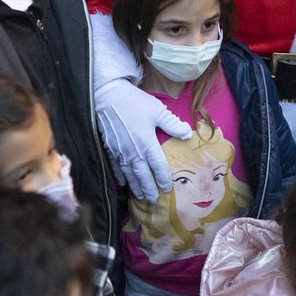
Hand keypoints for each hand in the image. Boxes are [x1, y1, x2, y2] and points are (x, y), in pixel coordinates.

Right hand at [94, 78, 193, 199]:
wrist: (107, 96)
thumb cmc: (134, 102)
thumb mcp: (158, 110)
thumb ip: (173, 124)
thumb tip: (188, 134)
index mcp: (147, 143)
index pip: (158, 166)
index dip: (163, 178)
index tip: (167, 189)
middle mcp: (133, 151)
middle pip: (143, 175)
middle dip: (149, 188)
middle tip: (154, 200)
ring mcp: (120, 151)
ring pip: (129, 174)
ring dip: (135, 186)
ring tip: (141, 196)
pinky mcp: (109, 148)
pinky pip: (115, 166)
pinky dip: (119, 176)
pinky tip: (122, 183)